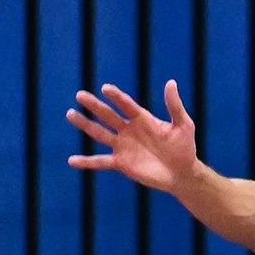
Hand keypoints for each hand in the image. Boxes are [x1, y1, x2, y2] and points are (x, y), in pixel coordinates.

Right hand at [66, 80, 199, 192]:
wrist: (182, 173)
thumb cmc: (185, 147)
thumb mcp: (183, 124)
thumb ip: (174, 106)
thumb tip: (171, 82)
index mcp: (143, 119)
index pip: (126, 104)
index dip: (116, 96)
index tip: (105, 88)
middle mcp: (129, 130)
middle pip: (108, 115)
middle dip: (95, 105)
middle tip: (80, 95)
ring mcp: (123, 146)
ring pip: (100, 133)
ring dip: (85, 124)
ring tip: (70, 114)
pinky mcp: (121, 163)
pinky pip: (100, 162)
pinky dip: (86, 161)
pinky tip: (72, 160)